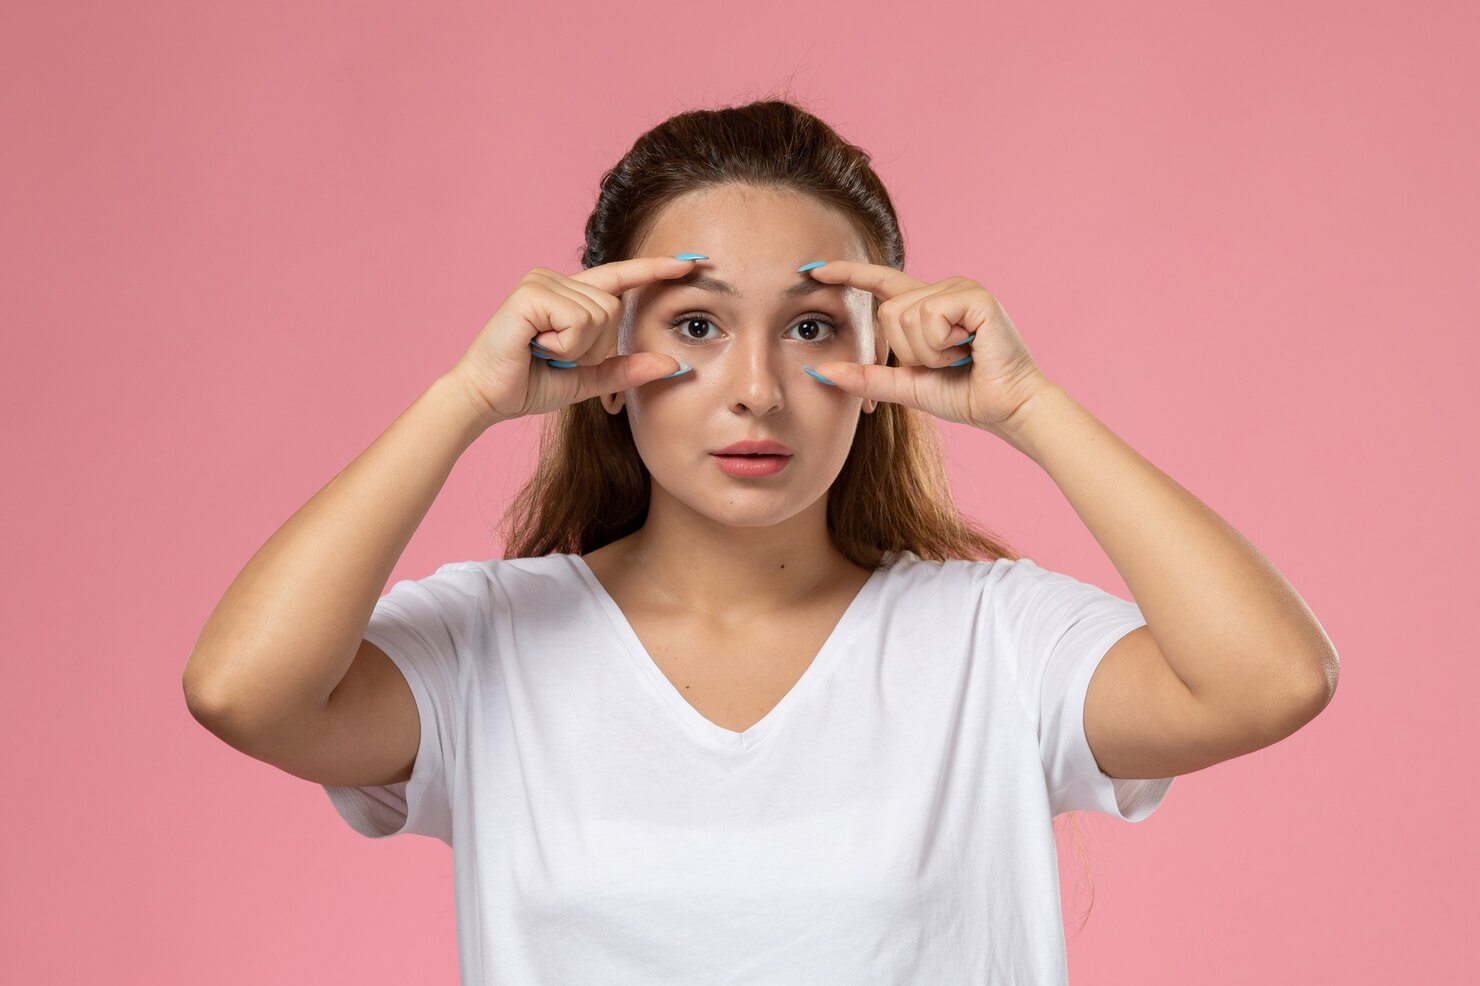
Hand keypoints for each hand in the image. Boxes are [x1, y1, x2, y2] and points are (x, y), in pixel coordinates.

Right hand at [447, 257, 697, 425]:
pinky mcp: (531, 292)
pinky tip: (537, 347)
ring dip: (577, 348)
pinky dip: (564, 345)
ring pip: (600, 315)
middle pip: (615, 307)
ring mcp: (543, 281)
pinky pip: (578, 320)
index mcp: (571, 295)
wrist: (487, 398)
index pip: (622, 277)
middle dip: (595, 346)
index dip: (655, 269)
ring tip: (544, 352)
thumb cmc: (529, 384)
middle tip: (557, 357)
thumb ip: (626, 369)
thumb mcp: (588, 379)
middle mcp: (557, 279)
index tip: (691, 262)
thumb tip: (674, 364)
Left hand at [801, 260, 1053, 434]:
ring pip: (907, 315)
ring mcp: (960, 288)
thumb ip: (866, 377)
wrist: (1005, 408)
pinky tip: (968, 350)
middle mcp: (943, 289)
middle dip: (908, 350)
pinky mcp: (975, 296)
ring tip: (958, 358)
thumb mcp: (906, 385)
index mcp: (927, 306)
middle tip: (944, 362)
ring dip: (928, 352)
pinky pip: (931, 316)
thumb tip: (819, 371)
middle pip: (889, 311)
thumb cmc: (964, 395)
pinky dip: (942, 345)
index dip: (848, 274)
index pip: (880, 282)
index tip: (814, 269)